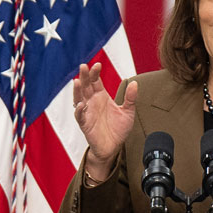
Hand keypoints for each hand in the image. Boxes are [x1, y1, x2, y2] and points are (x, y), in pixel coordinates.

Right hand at [73, 63, 136, 181]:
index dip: (95, 72)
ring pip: (78, 98)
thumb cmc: (118, 129)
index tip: (98, 64)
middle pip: (85, 86)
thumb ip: (130, 98)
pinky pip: (80, 116)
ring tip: (77, 81)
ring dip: (77, 90)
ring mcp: (87, 112)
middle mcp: (92, 102)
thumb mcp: (128, 112)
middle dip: (84, 76)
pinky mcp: (85, 124)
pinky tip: (81, 104)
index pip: (95, 81)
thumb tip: (135, 83)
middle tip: (84, 66)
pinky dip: (79, 110)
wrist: (114, 147)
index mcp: (101, 96)